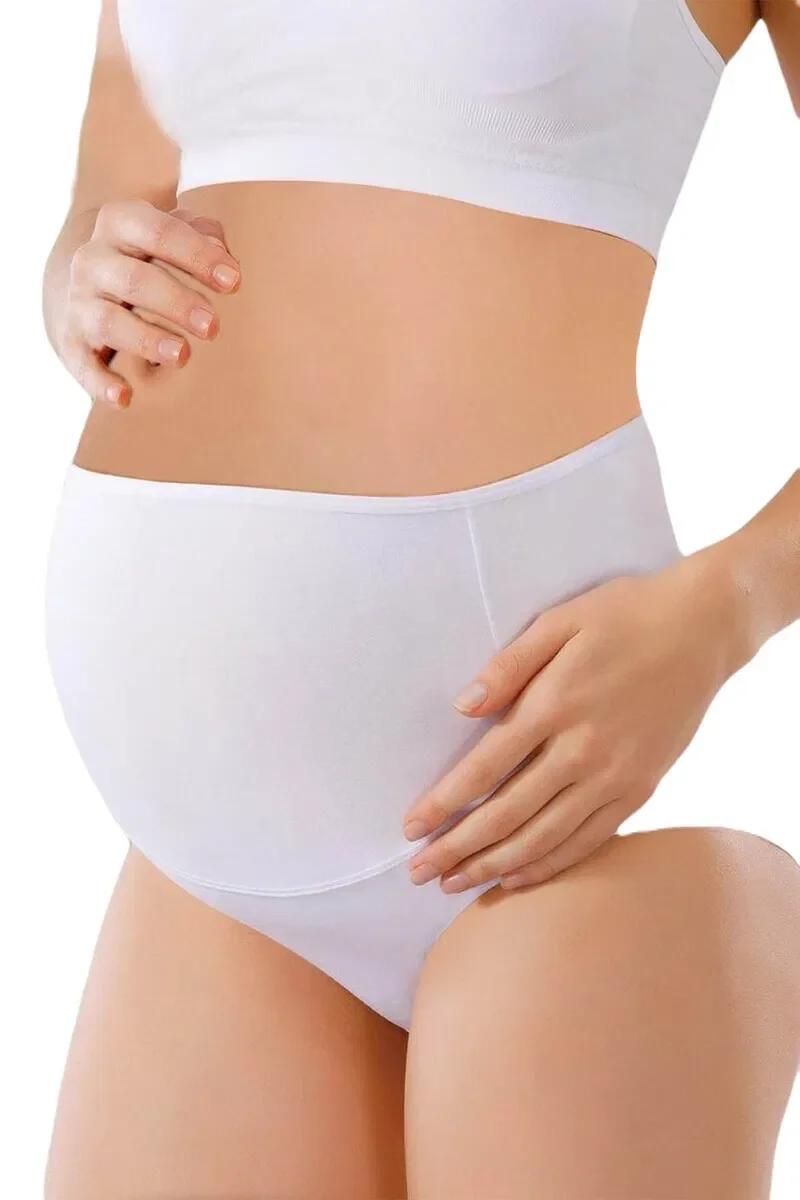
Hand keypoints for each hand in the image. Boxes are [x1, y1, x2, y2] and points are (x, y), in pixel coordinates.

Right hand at [60, 199, 240, 406]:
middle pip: (134, 279)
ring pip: (108, 320)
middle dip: (175, 302)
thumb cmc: (150, 257)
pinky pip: (82, 363)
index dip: (196, 255)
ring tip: (181, 356)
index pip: (158, 231)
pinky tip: (125, 398)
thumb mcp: (171, 236)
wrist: (90, 284)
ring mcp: (79, 301)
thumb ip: (199, 234)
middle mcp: (93, 260)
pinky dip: (100, 382)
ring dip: (145, 340)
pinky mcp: (71, 341)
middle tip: (212, 326)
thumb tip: (221, 250)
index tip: (233, 281)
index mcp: (120, 223)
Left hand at [402, 551, 742, 892]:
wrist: (701, 629)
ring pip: (545, 837)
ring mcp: (616, 775)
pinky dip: (549, 864)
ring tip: (455, 884)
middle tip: (418, 872)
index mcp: (555, 704)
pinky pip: (589, 840)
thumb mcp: (559, 621)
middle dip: (458, 848)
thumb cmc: (622, 616)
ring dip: (495, 866)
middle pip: (508, 814)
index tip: (411, 828)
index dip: (444, 803)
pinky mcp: (640, 788)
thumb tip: (462, 706)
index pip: (486, 767)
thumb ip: (508, 665)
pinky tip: (517, 877)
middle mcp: (584, 749)